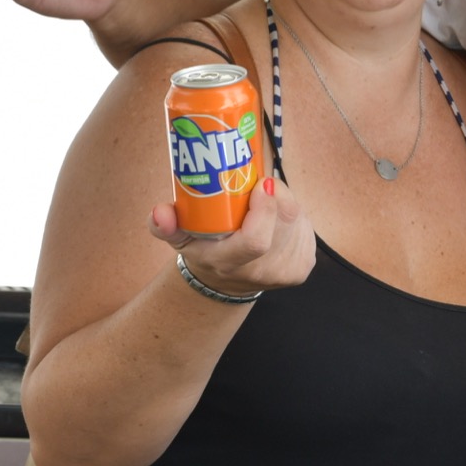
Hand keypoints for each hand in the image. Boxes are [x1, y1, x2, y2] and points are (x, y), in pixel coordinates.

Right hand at [147, 176, 316, 297]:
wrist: (226, 282)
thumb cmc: (204, 249)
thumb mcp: (180, 237)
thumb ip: (164, 225)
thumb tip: (160, 212)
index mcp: (226, 262)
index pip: (255, 241)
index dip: (265, 208)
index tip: (262, 183)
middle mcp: (258, 272)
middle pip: (283, 222)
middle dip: (277, 195)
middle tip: (262, 184)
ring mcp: (284, 272)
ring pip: (297, 221)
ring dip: (285, 204)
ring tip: (266, 203)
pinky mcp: (301, 269)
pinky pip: (305, 229)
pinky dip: (294, 217)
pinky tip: (278, 220)